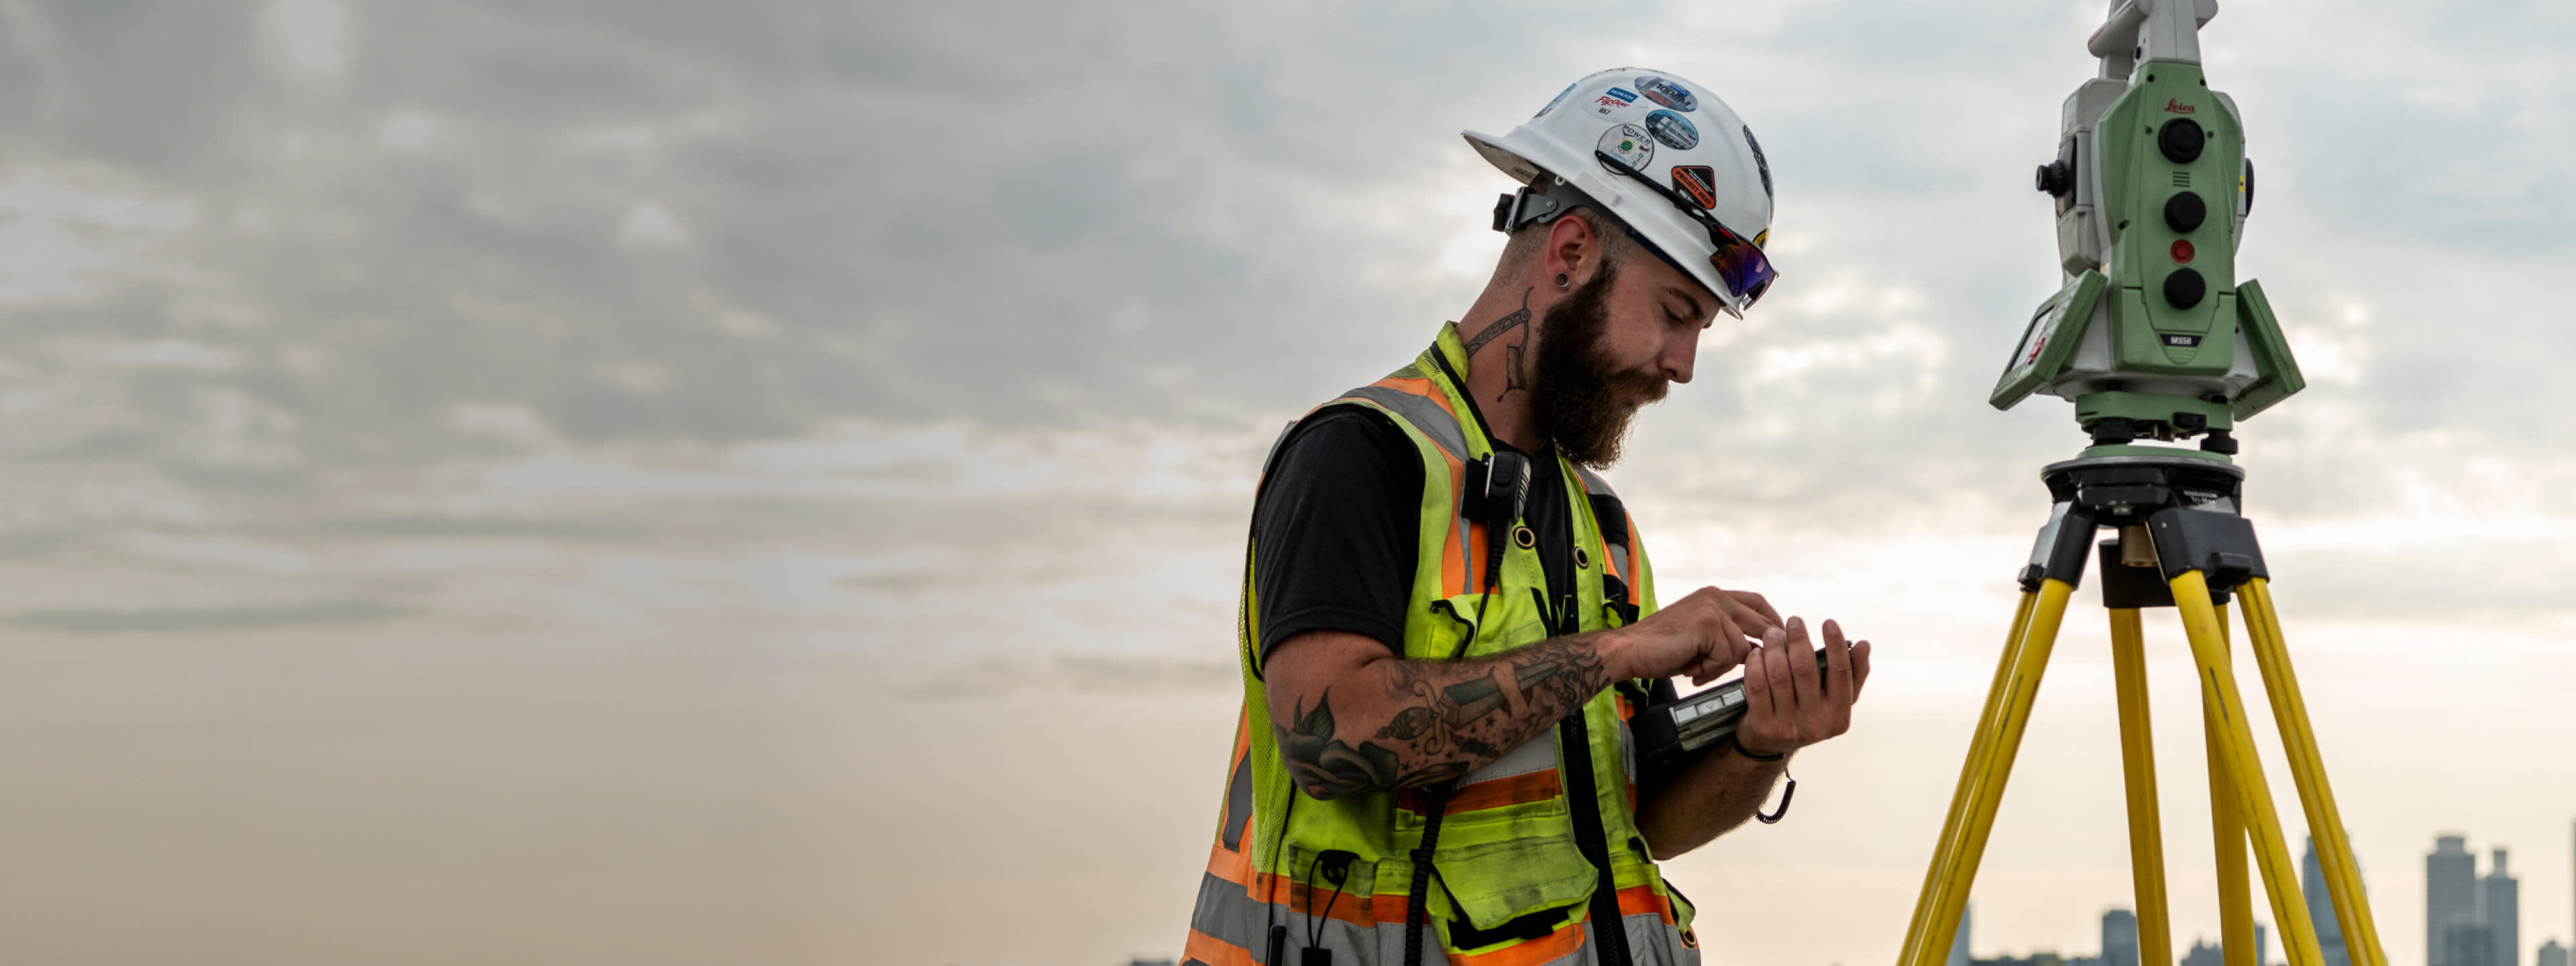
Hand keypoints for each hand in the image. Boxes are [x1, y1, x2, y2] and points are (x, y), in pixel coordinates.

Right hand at [1606, 586, 1781, 685]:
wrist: (1630, 650)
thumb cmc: (1661, 648)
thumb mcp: (1701, 638)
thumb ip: (1727, 637)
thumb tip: (1759, 650)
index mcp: (1714, 596)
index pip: (1757, 603)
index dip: (1773, 622)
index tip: (1779, 642)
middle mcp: (1716, 597)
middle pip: (1761, 623)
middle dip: (1765, 648)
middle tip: (1759, 668)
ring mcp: (1713, 608)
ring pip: (1743, 647)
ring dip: (1721, 667)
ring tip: (1697, 669)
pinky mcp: (1709, 624)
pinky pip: (1727, 656)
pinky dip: (1711, 670)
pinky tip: (1691, 670)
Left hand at [1736, 616, 1871, 757]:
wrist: (1770, 744)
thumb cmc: (1808, 711)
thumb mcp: (1833, 700)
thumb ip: (1852, 674)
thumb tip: (1863, 645)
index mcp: (1839, 716)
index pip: (1841, 675)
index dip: (1836, 646)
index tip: (1829, 623)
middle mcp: (1816, 724)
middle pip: (1805, 671)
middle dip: (1799, 640)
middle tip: (1795, 621)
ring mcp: (1788, 726)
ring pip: (1779, 675)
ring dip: (1775, 648)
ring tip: (1772, 633)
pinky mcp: (1763, 725)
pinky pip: (1758, 686)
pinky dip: (1756, 664)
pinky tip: (1757, 652)